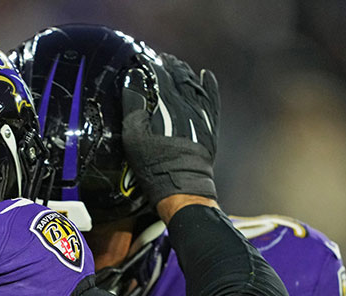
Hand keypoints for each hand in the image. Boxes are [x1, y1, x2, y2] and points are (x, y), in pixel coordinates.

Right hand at [121, 52, 218, 206]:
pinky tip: (206, 75)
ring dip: (184, 73)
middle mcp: (187, 105)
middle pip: (178, 77)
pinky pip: (212, 99)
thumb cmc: (153, 164)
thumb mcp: (134, 136)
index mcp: (166, 104)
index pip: (159, 76)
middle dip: (168, 66)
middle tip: (160, 59)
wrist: (181, 186)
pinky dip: (209, 86)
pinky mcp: (210, 125)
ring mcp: (201, 114)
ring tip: (177, 65)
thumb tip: (133, 80)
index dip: (150, 65)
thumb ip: (133, 106)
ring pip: (194, 85)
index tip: (142, 59)